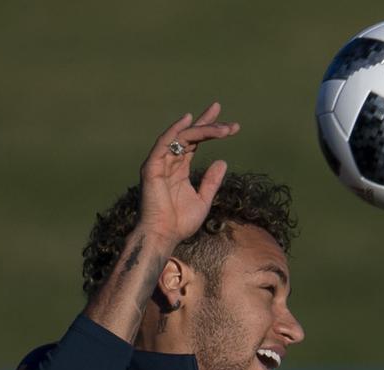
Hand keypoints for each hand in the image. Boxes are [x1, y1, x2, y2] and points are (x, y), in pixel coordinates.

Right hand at [136, 102, 240, 245]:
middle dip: (209, 124)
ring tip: (224, 129)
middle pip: (189, 135)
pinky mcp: (152, 166)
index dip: (210, 130)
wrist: (163, 236)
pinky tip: (189, 119)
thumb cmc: (180, 222)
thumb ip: (211, 181)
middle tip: (230, 122)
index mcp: (179, 169)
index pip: (195, 143)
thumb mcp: (203, 199)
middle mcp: (169, 162)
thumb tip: (223, 162)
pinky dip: (176, 130)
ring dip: (203, 130)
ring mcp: (159, 162)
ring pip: (182, 137)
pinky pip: (164, 142)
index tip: (231, 126)